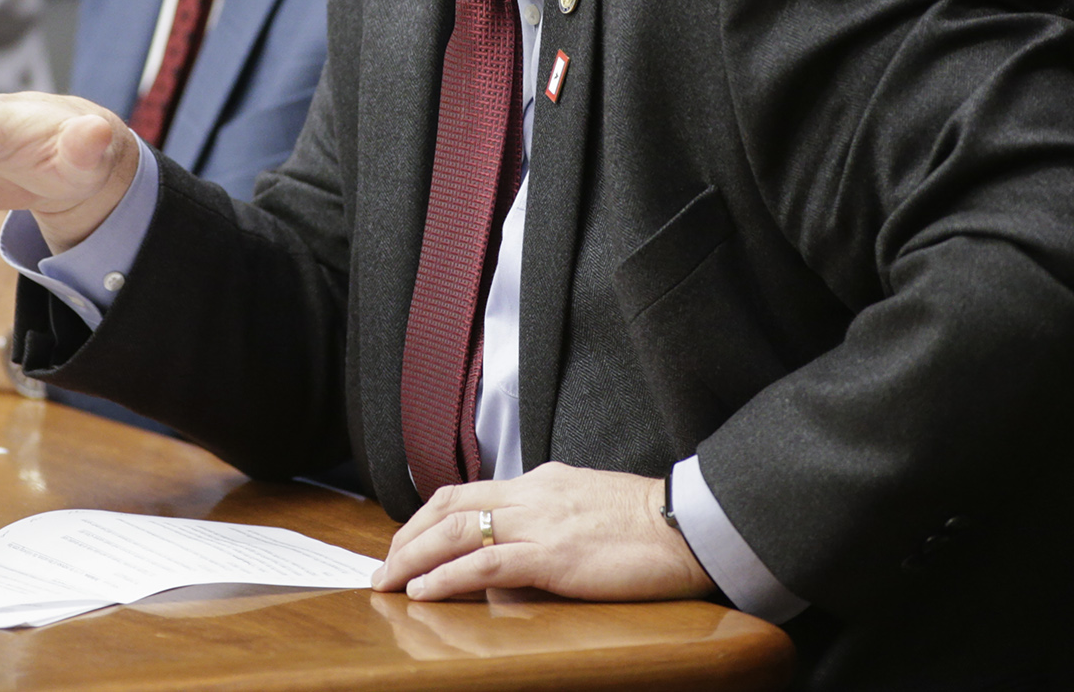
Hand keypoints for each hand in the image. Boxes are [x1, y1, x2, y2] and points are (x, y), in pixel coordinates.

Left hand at [372, 463, 716, 602]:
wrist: (690, 525)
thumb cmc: (650, 524)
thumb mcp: (588, 508)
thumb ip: (551, 519)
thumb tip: (522, 545)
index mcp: (540, 481)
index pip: (466, 492)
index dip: (426, 517)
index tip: (406, 542)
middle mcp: (532, 494)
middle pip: (449, 508)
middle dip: (407, 538)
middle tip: (383, 568)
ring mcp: (541, 523)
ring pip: (457, 531)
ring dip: (414, 558)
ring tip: (388, 582)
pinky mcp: (554, 556)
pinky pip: (486, 563)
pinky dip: (447, 576)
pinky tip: (424, 591)